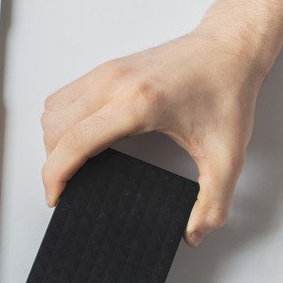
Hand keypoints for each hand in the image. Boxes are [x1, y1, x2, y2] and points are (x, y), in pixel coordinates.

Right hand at [41, 0, 282, 246]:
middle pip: (55, 127)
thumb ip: (214, 202)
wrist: (230, 47)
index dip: (55, 175)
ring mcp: (108, 72)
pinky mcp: (108, 68)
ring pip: (54, 109)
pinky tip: (80, 140)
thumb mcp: (228, 155)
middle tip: (66, 190)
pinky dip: (61, 121)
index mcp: (139, 104)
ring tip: (70, 167)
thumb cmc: (227, 91)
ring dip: (53, 141)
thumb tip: (194, 235)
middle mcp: (116, 83)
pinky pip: (65, 95)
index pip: (76, 141)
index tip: (56, 197)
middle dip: (52, 164)